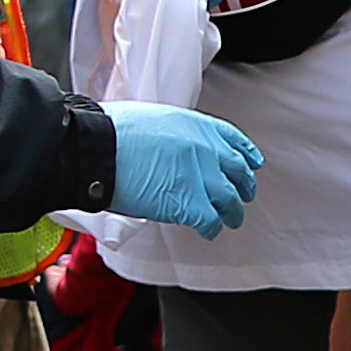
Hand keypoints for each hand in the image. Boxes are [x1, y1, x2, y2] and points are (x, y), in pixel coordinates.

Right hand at [105, 104, 257, 234]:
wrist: (98, 149)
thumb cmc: (114, 132)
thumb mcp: (155, 118)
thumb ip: (176, 133)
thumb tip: (177, 146)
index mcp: (197, 126)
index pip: (233, 140)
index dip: (246, 155)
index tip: (252, 164)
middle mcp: (206, 150)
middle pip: (238, 173)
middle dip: (244, 188)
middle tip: (243, 198)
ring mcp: (201, 177)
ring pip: (231, 201)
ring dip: (233, 213)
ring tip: (231, 220)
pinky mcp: (189, 204)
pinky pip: (212, 222)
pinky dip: (212, 229)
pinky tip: (208, 232)